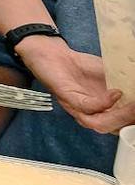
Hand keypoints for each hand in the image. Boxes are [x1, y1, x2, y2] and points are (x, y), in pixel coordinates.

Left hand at [19, 40, 134, 132]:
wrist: (57, 56)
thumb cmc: (86, 69)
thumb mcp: (114, 76)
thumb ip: (127, 83)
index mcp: (107, 112)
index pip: (126, 125)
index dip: (133, 119)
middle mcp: (94, 115)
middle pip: (116, 128)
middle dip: (131, 120)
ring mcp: (80, 109)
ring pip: (101, 123)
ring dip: (121, 116)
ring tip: (133, 105)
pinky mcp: (68, 98)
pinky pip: (86, 107)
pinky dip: (103, 103)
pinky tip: (116, 93)